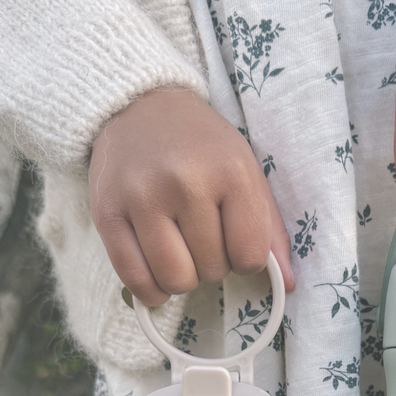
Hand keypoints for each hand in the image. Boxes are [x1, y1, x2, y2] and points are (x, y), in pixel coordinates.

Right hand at [89, 88, 294, 305]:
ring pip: (175, 280)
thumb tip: (288, 283)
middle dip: (213, 263)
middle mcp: (185, 184)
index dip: (246, 259)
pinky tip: (158, 272)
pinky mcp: (107, 213)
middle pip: (213, 270)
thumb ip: (269, 230)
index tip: (234, 240)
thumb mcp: (246, 173)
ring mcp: (142, 198)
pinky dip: (152, 290)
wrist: (140, 105)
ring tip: (181, 251)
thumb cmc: (202, 147)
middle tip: (202, 235)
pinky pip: (135, 280)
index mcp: (230, 173)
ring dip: (183, 278)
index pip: (250, 256)